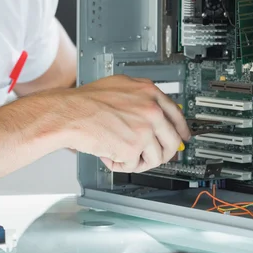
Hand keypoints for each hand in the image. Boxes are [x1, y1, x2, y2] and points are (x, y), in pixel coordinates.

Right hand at [55, 75, 190, 172]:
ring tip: (120, 153)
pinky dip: (119, 165)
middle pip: (173, 140)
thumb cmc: (85, 101)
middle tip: (149, 156)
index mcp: (149, 92)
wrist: (69, 114)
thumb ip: (140, 97)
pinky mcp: (133, 147)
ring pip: (156, 157)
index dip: (180, 130)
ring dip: (139, 160)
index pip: (176, 114)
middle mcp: (151, 109)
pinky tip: (108, 154)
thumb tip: (154, 112)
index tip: (183, 137)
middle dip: (161, 152)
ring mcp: (144, 129)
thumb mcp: (119, 86)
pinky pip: (134, 166)